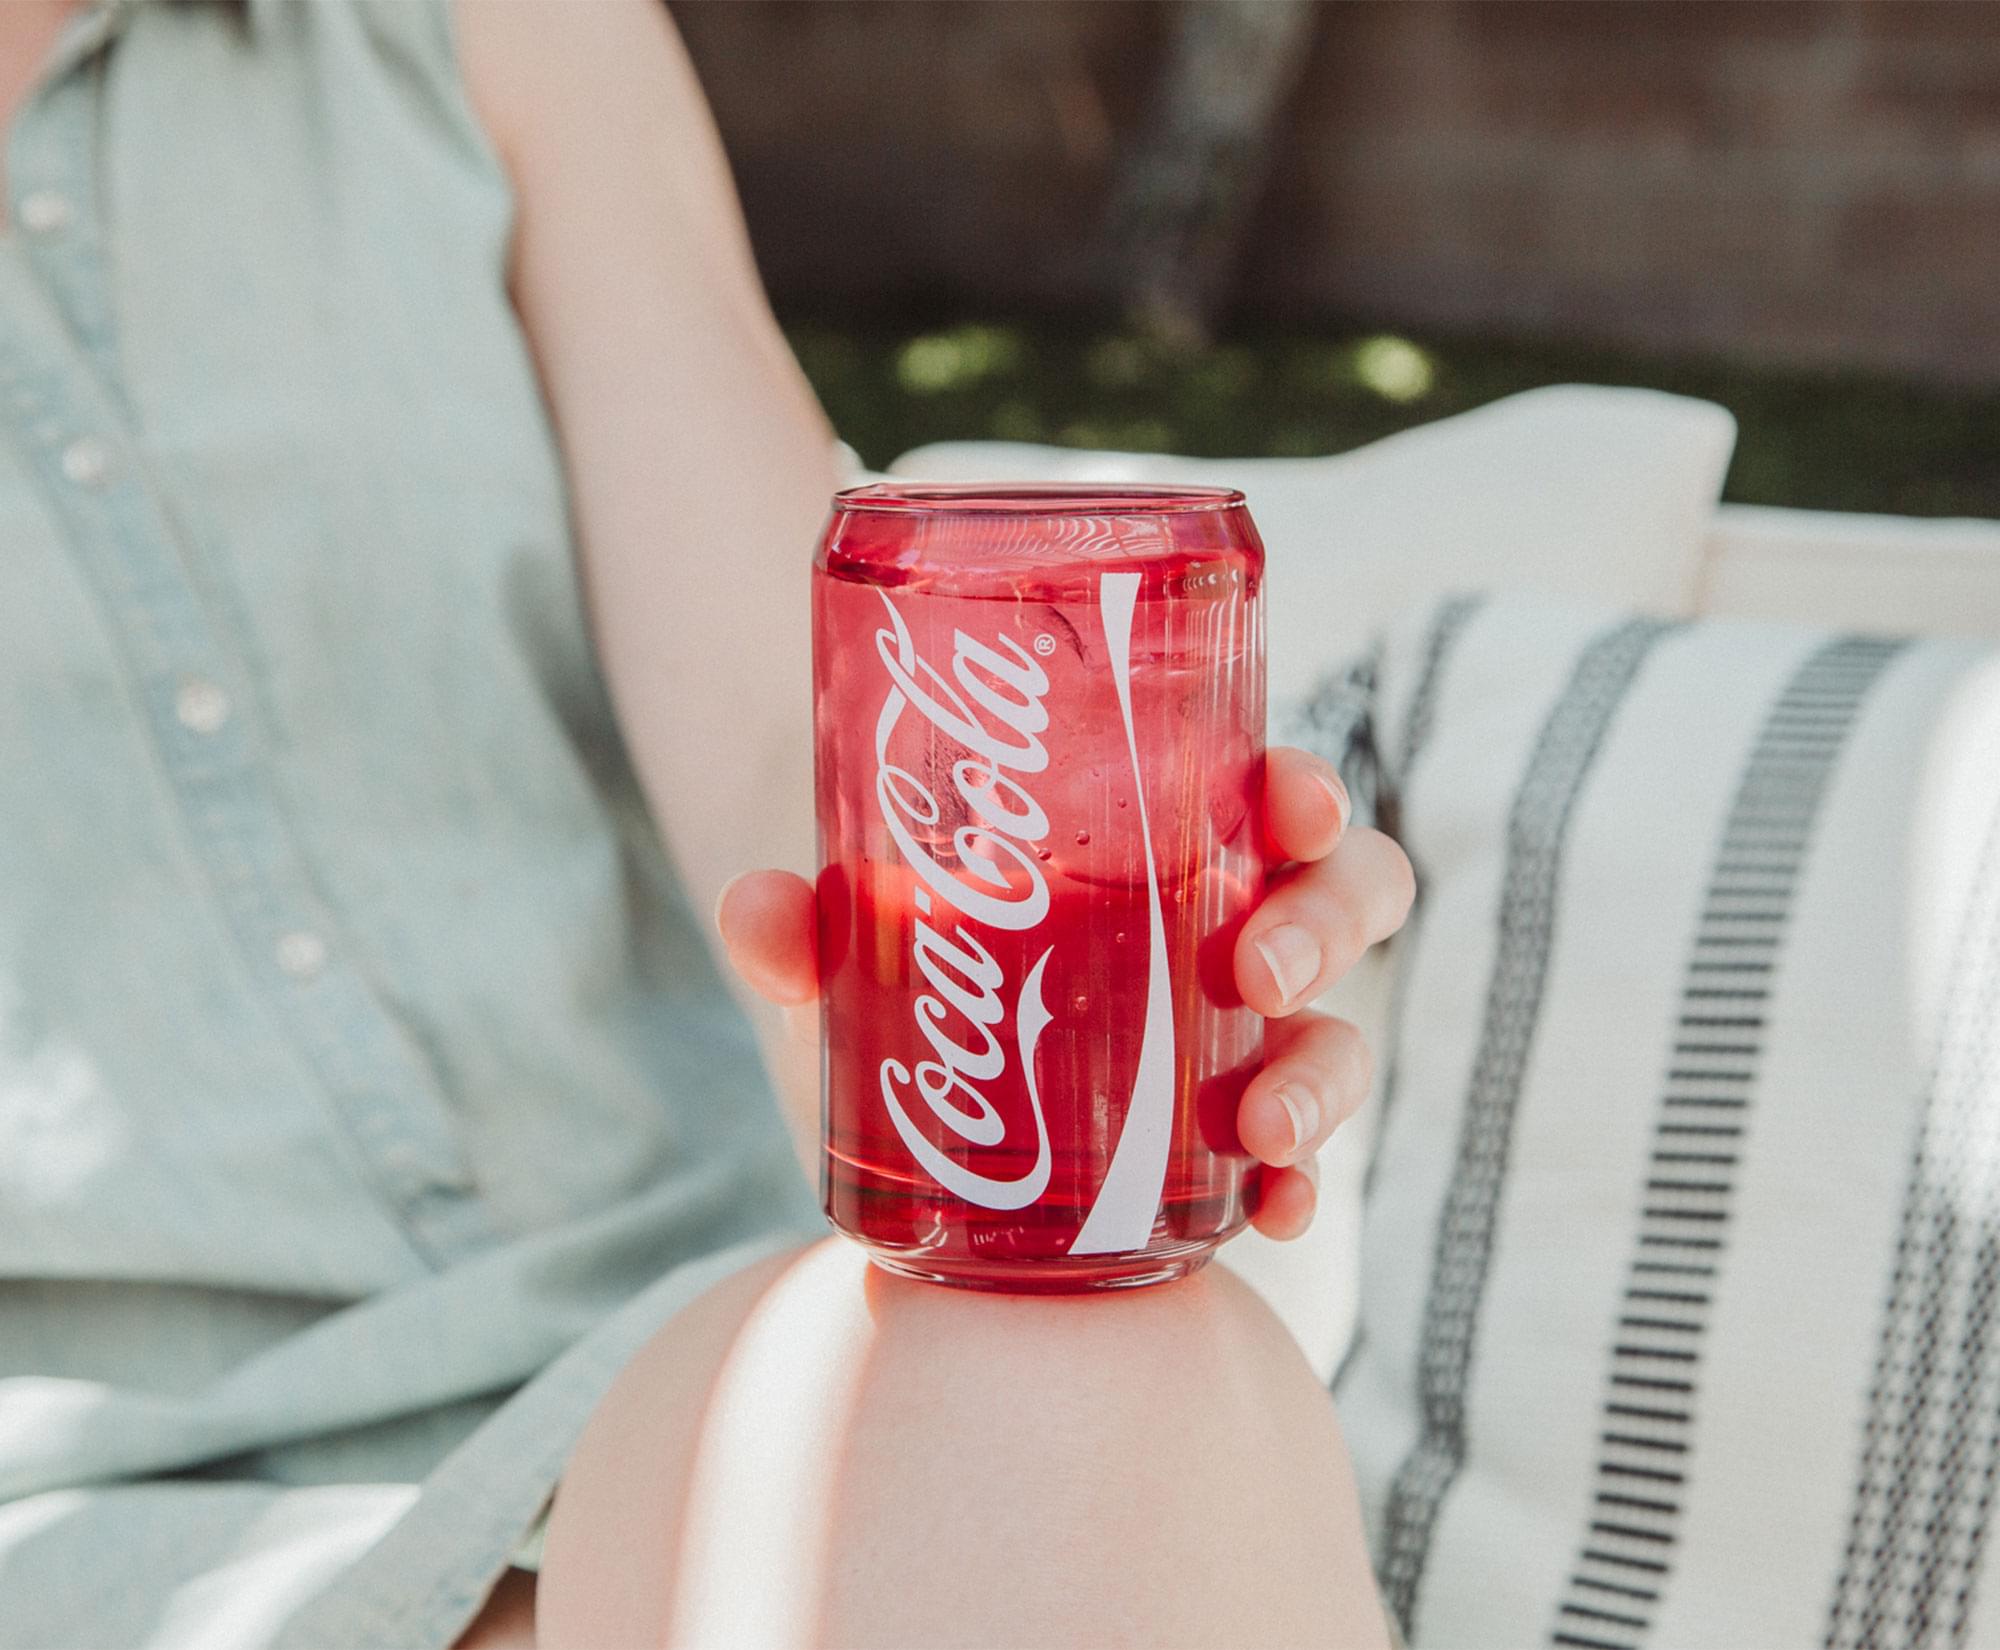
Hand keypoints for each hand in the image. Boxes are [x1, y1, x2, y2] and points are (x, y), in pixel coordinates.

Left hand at [714, 746, 1413, 1240]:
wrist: (888, 1104)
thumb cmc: (897, 976)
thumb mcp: (846, 950)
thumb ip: (798, 929)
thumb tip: (760, 909)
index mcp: (1162, 845)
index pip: (1271, 796)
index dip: (1305, 793)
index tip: (1288, 807)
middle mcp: (1214, 934)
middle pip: (1340, 900)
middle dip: (1323, 926)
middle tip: (1254, 969)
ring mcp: (1225, 1047)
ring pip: (1333, 1037)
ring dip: (1322, 1079)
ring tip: (1264, 1127)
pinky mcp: (1208, 1152)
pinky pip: (1291, 1166)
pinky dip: (1294, 1189)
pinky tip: (1271, 1212)